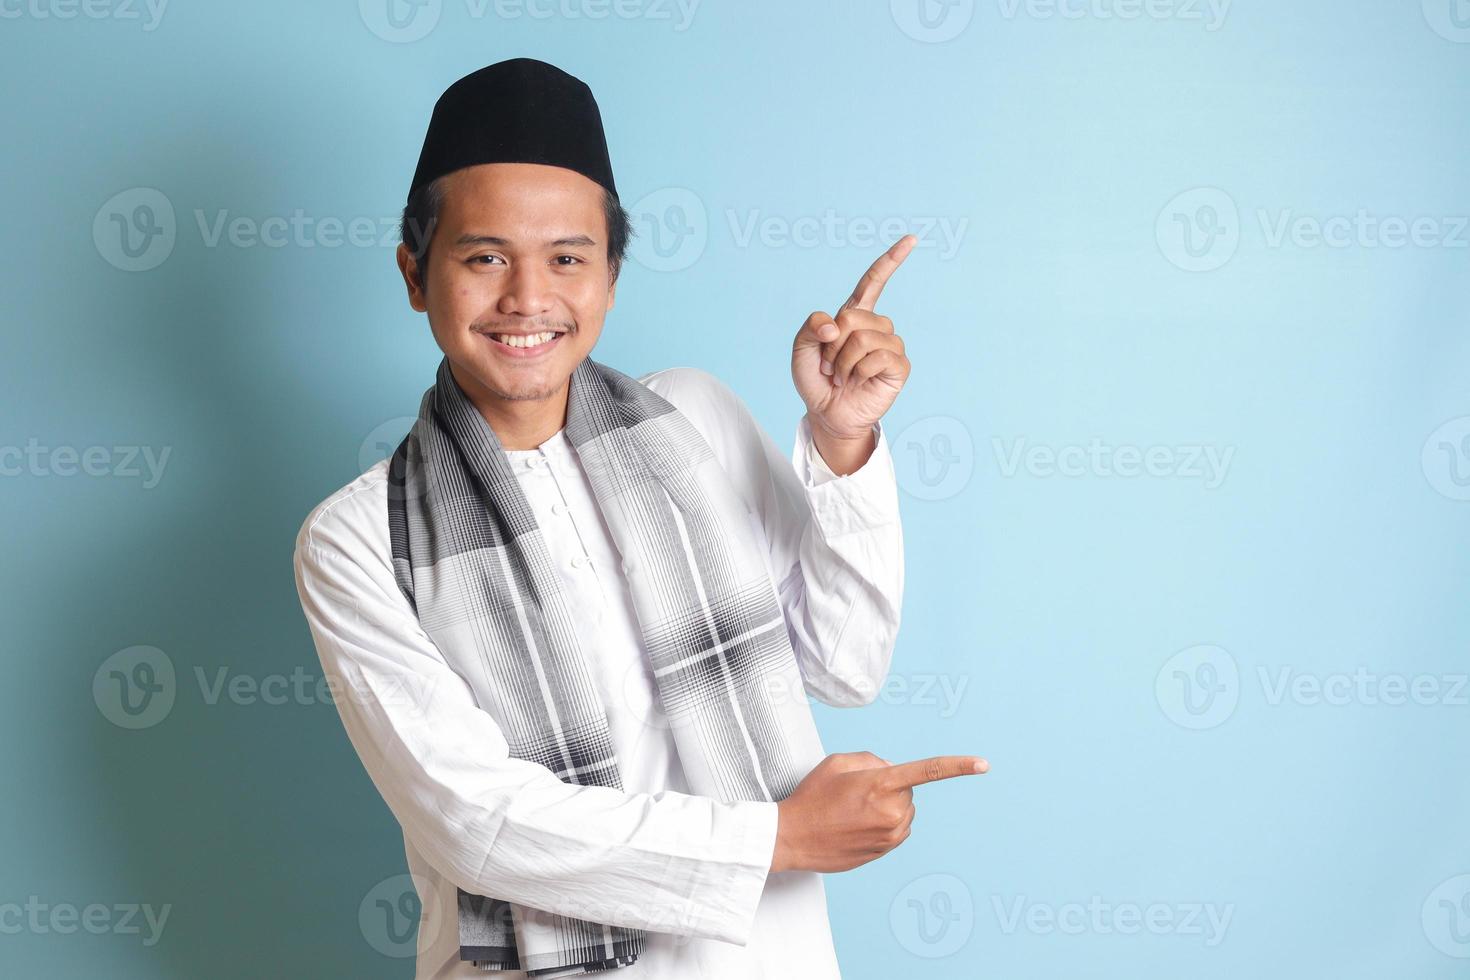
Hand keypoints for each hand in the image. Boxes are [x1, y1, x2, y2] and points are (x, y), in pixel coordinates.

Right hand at [770, 751, 988, 872]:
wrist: (792, 838)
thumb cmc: (812, 797)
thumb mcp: (837, 763)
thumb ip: (872, 760)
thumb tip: (892, 771)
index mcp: (881, 784)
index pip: (927, 772)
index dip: (958, 766)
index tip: (983, 764)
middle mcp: (892, 811)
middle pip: (908, 790)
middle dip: (890, 787)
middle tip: (855, 793)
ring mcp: (891, 835)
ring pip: (904, 810)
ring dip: (887, 806)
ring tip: (852, 812)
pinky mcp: (886, 850)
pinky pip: (897, 828)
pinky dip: (883, 823)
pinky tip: (856, 826)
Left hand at [792, 235, 915, 460]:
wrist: (827, 414)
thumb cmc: (816, 380)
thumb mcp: (801, 349)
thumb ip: (811, 326)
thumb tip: (837, 324)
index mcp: (854, 316)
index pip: (873, 282)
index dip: (891, 261)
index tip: (911, 240)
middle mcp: (876, 327)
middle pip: (854, 316)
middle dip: (833, 344)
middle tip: (830, 365)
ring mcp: (890, 346)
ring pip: (864, 338)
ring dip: (844, 361)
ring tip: (843, 375)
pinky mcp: (899, 367)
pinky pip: (879, 356)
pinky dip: (860, 371)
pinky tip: (859, 381)